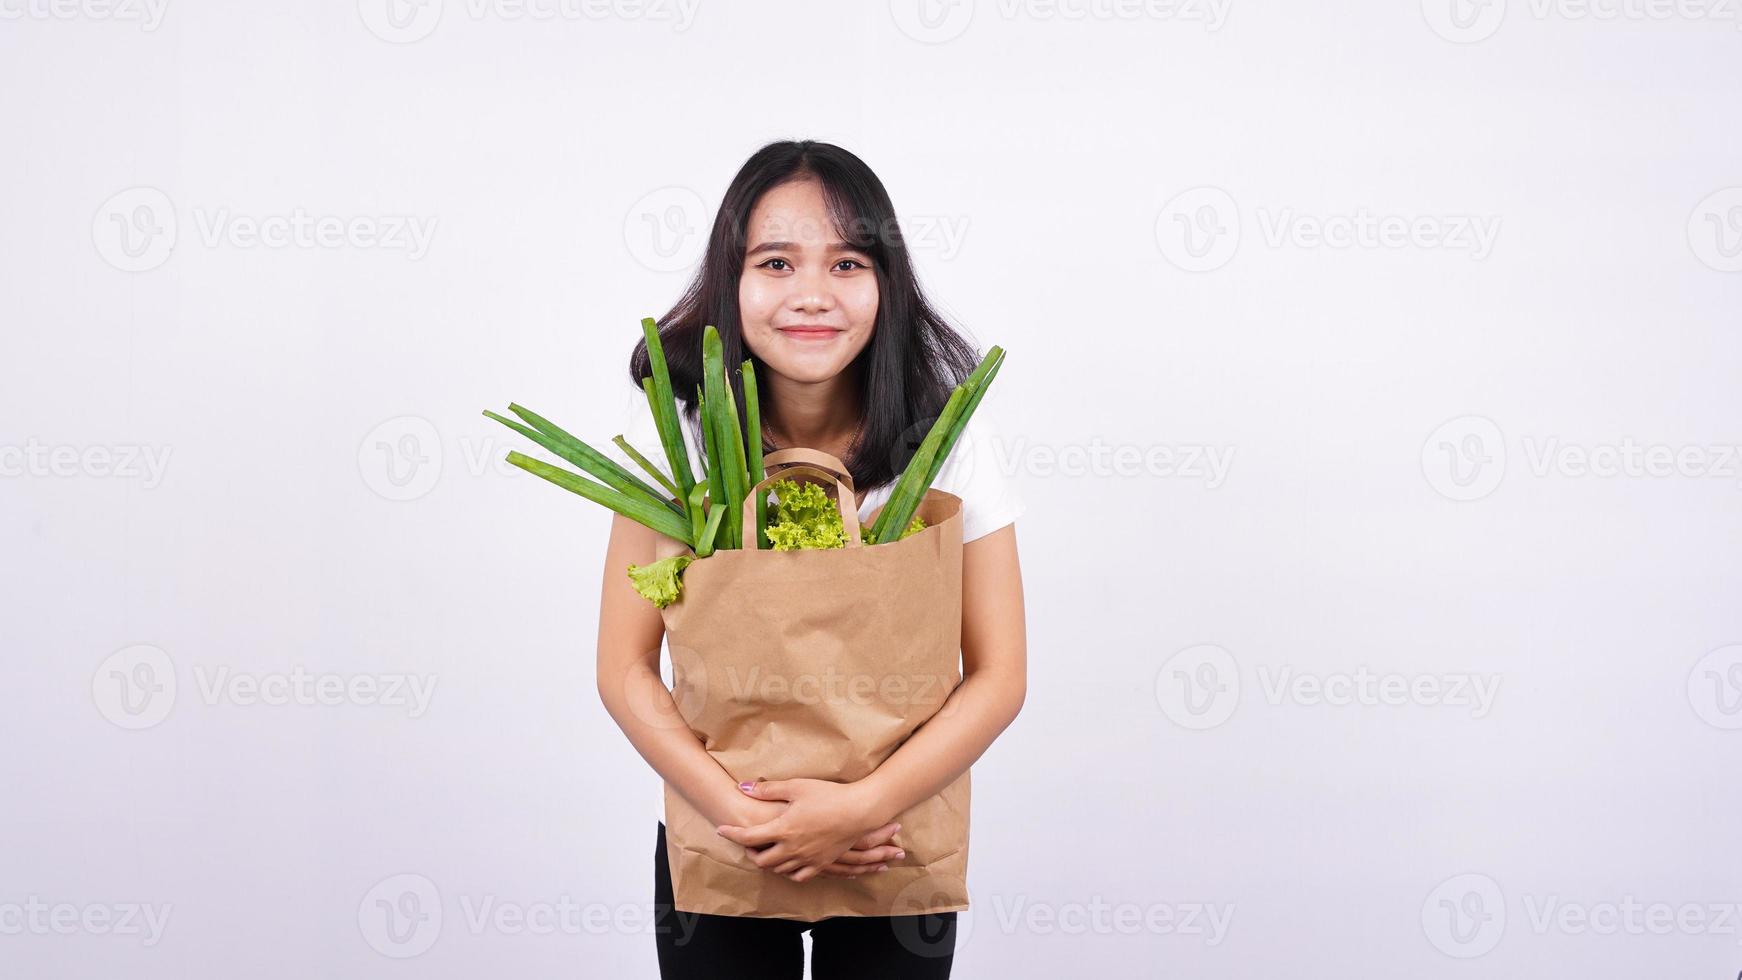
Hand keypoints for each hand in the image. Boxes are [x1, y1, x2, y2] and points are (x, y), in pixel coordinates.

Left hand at [717, 778, 902, 883]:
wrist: (859, 810)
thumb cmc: (828, 795)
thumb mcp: (796, 786)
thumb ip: (768, 789)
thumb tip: (743, 787)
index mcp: (783, 829)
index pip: (748, 837)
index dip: (732, 834)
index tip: (721, 830)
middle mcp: (792, 848)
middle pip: (761, 860)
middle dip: (750, 852)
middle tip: (748, 842)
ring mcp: (807, 859)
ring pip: (779, 870)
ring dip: (768, 862)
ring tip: (766, 851)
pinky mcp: (821, 864)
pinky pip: (799, 876)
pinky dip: (788, 871)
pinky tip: (788, 862)